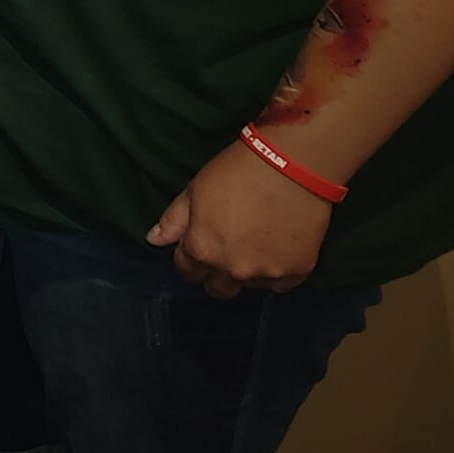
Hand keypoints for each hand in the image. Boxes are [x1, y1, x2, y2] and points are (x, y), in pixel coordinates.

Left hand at [147, 137, 334, 297]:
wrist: (291, 164)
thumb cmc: (237, 172)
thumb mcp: (195, 190)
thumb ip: (173, 220)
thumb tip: (154, 240)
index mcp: (203, 250)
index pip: (187, 271)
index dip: (189, 258)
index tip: (199, 243)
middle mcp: (234, 270)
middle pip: (219, 288)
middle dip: (216, 272)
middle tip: (226, 247)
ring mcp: (268, 274)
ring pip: (250, 285)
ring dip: (247, 271)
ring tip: (254, 240)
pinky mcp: (299, 271)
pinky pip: (282, 283)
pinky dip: (277, 271)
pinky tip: (277, 247)